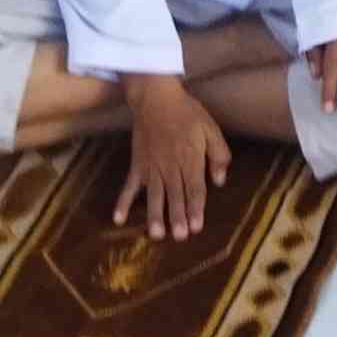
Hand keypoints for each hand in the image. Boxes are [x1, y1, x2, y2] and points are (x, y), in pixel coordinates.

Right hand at [117, 77, 229, 240]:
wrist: (157, 99)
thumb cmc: (188, 113)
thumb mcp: (210, 128)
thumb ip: (218, 154)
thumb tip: (219, 181)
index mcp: (190, 158)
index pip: (195, 188)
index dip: (196, 208)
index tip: (196, 228)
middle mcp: (170, 166)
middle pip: (175, 195)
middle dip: (178, 217)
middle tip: (179, 238)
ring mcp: (151, 167)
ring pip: (153, 196)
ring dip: (154, 216)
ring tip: (156, 234)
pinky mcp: (137, 165)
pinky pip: (129, 187)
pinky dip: (122, 203)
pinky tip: (118, 220)